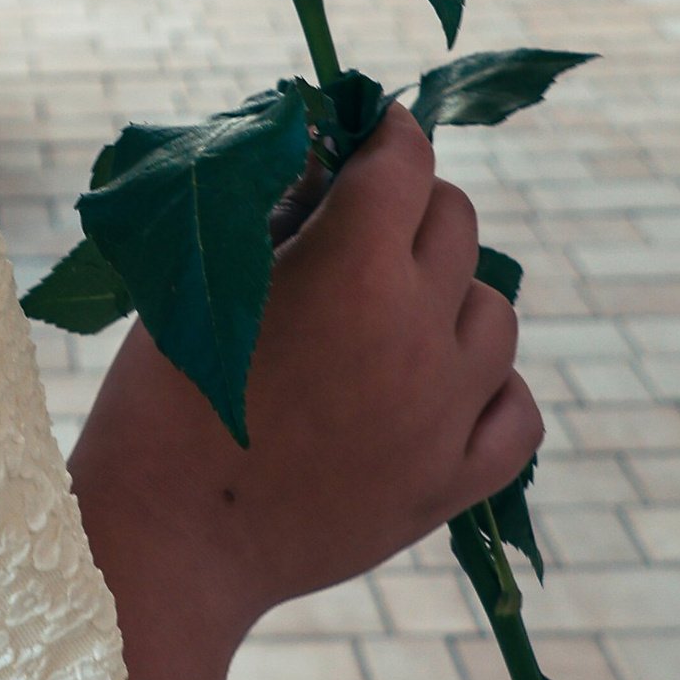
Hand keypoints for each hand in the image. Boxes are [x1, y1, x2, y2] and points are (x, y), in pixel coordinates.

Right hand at [76, 102, 538, 639]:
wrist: (165, 545)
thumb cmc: (162, 402)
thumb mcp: (208, 283)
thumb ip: (282, 215)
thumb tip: (329, 161)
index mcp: (351, 270)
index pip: (407, 162)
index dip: (388, 135)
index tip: (372, 134)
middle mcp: (416, 333)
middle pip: (457, 225)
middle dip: (414, 208)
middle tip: (365, 226)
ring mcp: (445, 415)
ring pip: (497, 315)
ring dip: (453, 297)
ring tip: (396, 316)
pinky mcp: (452, 485)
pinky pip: (518, 413)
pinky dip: (492, 388)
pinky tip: (445, 386)